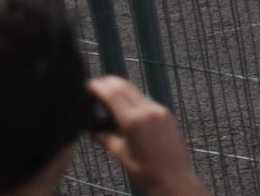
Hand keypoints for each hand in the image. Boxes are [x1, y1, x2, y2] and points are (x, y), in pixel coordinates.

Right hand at [87, 77, 210, 195]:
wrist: (172, 176)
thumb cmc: (143, 169)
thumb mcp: (119, 153)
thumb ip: (103, 137)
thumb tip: (90, 129)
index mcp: (133, 120)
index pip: (113, 93)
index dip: (98, 87)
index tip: (87, 85)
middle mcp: (148, 110)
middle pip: (124, 86)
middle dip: (108, 83)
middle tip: (94, 86)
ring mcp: (159, 110)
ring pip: (135, 92)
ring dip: (120, 90)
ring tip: (106, 97)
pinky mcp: (166, 113)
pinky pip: (145, 100)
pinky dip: (132, 99)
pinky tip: (124, 109)